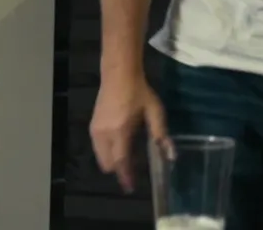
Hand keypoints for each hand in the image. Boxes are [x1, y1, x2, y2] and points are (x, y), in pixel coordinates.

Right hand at [89, 73, 167, 191]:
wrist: (119, 75)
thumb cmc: (139, 92)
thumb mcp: (155, 111)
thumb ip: (161, 134)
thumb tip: (170, 155)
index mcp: (120, 130)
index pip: (121, 160)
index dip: (126, 176)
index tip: (130, 187)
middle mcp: (103, 134)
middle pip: (107, 164)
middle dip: (119, 168)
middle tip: (134, 167)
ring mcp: (95, 130)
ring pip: (101, 157)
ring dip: (113, 160)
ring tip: (128, 153)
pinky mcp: (92, 126)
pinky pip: (98, 148)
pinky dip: (108, 151)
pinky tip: (120, 142)